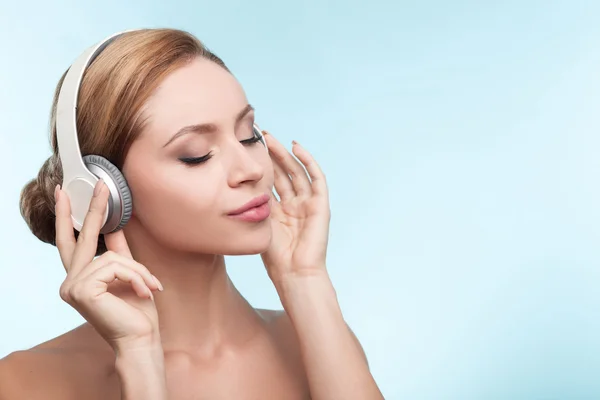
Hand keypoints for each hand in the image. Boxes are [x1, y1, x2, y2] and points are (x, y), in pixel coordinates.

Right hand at [54, 180, 163, 352]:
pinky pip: (115, 266)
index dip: (68, 217)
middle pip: (81, 238)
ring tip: (151, 287)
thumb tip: (114, 224)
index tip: (65, 191)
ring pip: (112, 257)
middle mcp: (69, 282)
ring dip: (138, 271)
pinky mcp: (82, 290)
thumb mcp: (129, 275)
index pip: (71, 242)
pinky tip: (145, 292)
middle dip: (94, 210)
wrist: (141, 339)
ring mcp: (72, 286)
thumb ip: (118, 251)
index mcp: (79, 278)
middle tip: (101, 184)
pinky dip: (136, 276)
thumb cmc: (136, 311)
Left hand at [260, 132, 330, 282]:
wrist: (294, 274)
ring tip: (271, 138)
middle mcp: (294, 205)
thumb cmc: (274, 257)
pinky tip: (296, 147)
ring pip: (297, 171)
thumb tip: (232, 186)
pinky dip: (308, 161)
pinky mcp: (321, 205)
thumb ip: (252, 204)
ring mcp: (308, 204)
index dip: (261, 165)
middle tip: (259, 135)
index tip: (247, 149)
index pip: (270, 181)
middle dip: (272, 154)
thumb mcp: (258, 224)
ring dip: (285, 154)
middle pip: (283, 172)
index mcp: (279, 211)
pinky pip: (317, 178)